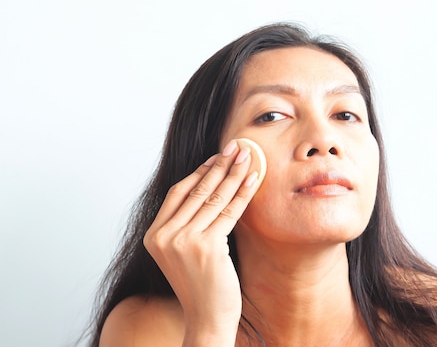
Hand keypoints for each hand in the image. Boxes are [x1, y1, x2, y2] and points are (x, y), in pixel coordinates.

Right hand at [143, 140, 259, 344]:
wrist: (208, 318)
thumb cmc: (201, 285)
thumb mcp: (184, 251)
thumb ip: (187, 223)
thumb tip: (209, 185)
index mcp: (154, 236)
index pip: (177, 193)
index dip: (199, 172)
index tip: (217, 157)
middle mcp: (164, 237)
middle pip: (196, 191)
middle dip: (220, 165)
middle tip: (237, 147)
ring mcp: (183, 241)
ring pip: (214, 198)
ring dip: (234, 174)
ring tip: (249, 157)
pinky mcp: (206, 247)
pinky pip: (229, 212)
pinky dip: (243, 193)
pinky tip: (253, 180)